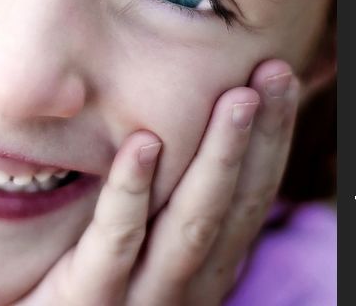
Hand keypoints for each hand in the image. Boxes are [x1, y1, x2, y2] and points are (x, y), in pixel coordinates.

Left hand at [14, 60, 299, 305]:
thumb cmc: (76, 276)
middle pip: (234, 205)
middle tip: (274, 72)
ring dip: (219, 158)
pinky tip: (144, 142)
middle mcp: (185, 284)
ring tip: (235, 97)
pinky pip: (116, 240)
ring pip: (192, 223)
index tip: (279, 77)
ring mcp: (141, 297)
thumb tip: (167, 117)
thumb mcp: (130, 235)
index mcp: (201, 265)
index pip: (249, 196)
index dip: (270, 138)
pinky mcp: (87, 299)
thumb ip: (154, 194)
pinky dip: (132, 190)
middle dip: (259, 137)